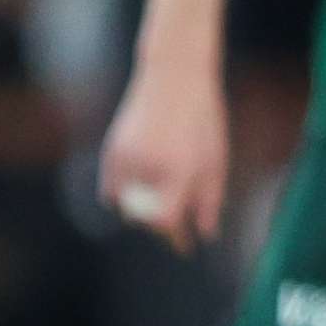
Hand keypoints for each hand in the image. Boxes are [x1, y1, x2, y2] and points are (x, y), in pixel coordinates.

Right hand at [99, 63, 228, 253]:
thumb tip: (206, 234)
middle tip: (179, 234)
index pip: (166, 221)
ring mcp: (124, 159)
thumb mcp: (215, 160)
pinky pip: (111, 190)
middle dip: (161, 229)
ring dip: (143, 214)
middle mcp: (147, 167)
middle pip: (145, 218)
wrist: (174, 78)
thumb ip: (210, 199)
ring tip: (164, 212)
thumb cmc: (203, 120)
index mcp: (178, 170)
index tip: (185, 247)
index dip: (175, 238)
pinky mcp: (110, 151)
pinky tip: (136, 201)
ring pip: (127, 206)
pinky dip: (123, 198)